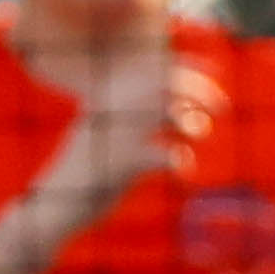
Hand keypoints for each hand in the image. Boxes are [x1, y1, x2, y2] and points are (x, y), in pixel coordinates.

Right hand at [44, 33, 216, 224]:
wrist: (54, 206)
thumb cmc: (87, 173)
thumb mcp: (109, 135)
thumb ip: (140, 116)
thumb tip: (187, 107)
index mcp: (110, 96)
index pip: (158, 68)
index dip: (191, 68)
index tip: (215, 73)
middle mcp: (114, 109)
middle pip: (167, 83)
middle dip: (200, 91)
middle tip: (221, 107)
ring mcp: (118, 135)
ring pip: (167, 111)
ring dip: (191, 122)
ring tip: (199, 133)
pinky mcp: (123, 165)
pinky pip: (165, 156)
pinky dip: (181, 164)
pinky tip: (183, 175)